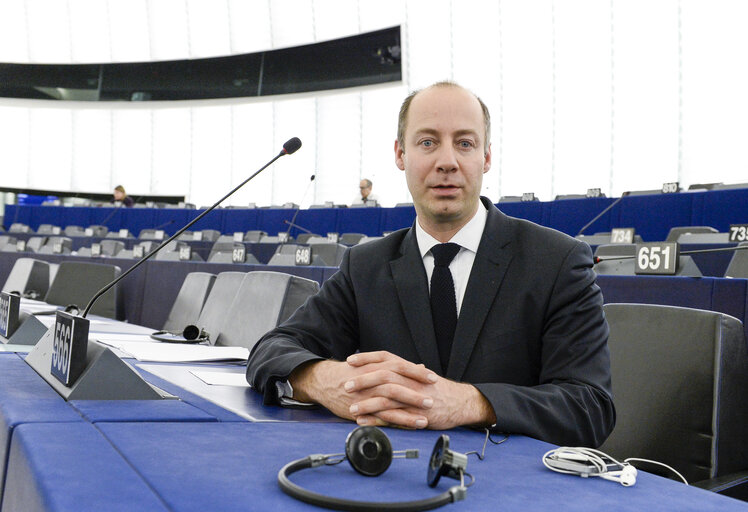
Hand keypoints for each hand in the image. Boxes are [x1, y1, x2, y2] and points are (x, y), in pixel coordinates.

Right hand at [288, 353, 436, 426]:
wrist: (326, 381)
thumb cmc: (353, 372)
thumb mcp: (374, 364)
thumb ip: (398, 366)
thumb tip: (420, 366)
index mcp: (376, 365)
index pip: (400, 366)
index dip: (416, 373)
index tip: (433, 378)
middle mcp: (371, 378)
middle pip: (397, 383)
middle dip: (416, 392)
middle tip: (432, 399)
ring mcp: (366, 394)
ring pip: (389, 401)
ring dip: (408, 411)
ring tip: (425, 418)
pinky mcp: (361, 409)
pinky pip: (380, 416)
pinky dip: (395, 421)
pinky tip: (407, 426)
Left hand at [345, 351, 495, 429]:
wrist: (460, 403)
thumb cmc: (438, 389)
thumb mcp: (421, 375)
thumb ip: (405, 370)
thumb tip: (388, 364)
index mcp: (410, 369)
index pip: (386, 357)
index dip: (367, 358)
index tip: (350, 360)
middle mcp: (411, 380)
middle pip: (384, 376)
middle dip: (363, 380)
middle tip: (346, 384)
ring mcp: (414, 398)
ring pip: (387, 398)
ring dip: (367, 403)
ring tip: (351, 408)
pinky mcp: (416, 415)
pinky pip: (393, 418)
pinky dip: (377, 420)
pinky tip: (364, 422)